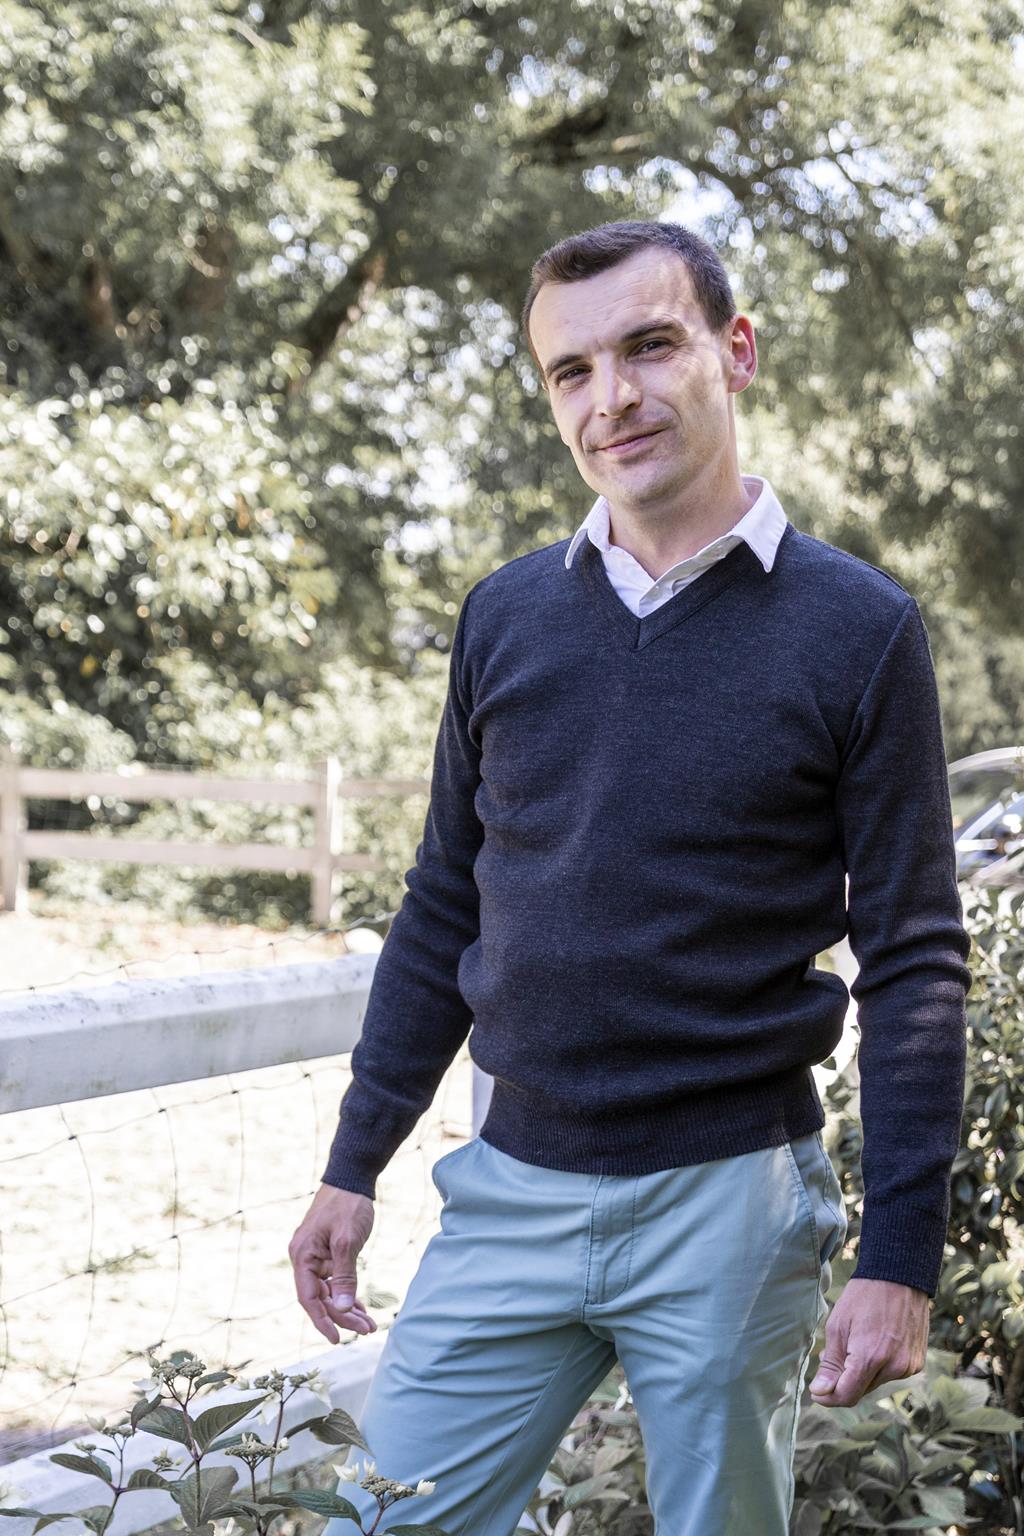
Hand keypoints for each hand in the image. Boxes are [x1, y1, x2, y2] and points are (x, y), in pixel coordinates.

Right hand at [289, 1183, 379, 1344]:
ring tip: (369, 1324)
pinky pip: (335, 1280)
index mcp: (302, 1256)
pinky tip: (361, 1307)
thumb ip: (344, 1276)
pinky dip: (348, 1293)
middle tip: (367, 1330)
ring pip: (330, 1291)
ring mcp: (316, 1256)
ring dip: (347, 1308)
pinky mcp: (328, 1253)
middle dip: (343, 1316)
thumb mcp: (346, 1242)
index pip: (309, 1298)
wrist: (352, 1178)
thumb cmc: (347, 1206)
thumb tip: (342, 1310)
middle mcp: (305, 1258)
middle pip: (321, 1298)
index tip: (337, 1339)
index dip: (322, 1321)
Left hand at [808, 1277, 929, 1406]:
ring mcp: (909, 1366)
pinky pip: (891, 1373)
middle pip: (861, 1390)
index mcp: (870, 1358)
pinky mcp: (917, 1362)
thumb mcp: (838, 1325)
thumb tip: (820, 1393)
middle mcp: (894, 1368)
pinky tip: (874, 1342)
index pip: (847, 1396)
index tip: (817, 1390)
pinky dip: (879, 1365)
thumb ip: (831, 1364)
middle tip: (831, 1355)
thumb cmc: (864, 1296)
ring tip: (853, 1344)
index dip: (828, 1396)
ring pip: (875, 1382)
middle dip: (843, 1380)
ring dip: (861, 1372)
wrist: (900, 1275)